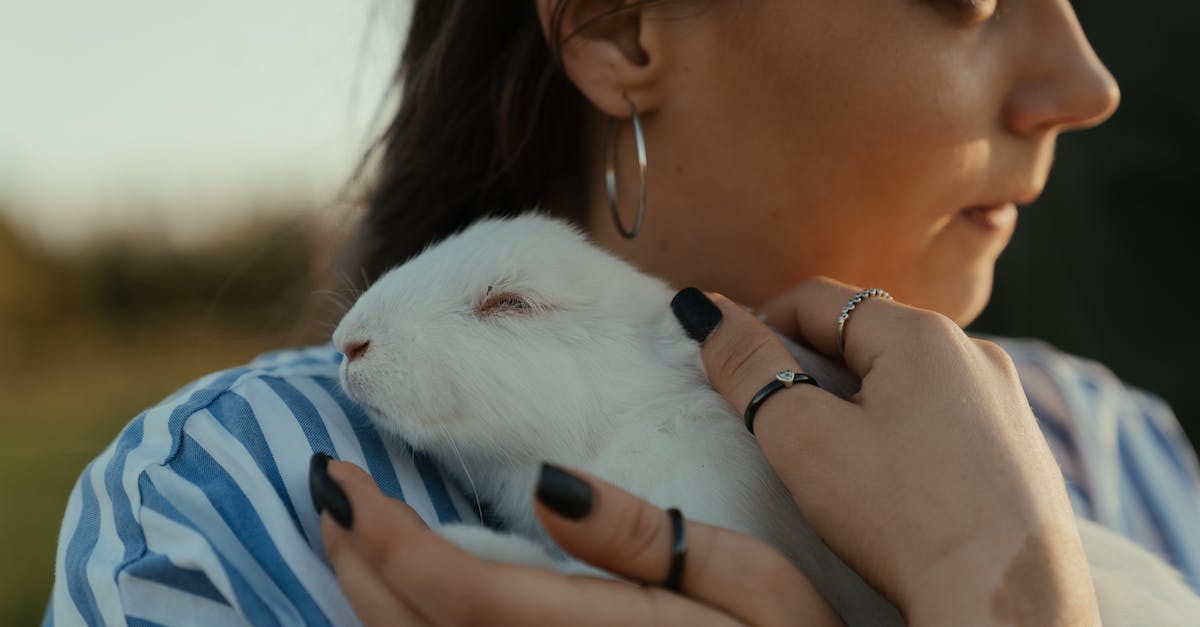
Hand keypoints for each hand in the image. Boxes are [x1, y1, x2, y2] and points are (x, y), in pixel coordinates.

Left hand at [312, 455, 843, 625]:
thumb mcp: (757, 585)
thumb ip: (650, 538)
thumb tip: (545, 484)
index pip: (458, 594)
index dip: (384, 537)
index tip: (341, 476)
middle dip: (355, 561)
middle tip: (327, 491)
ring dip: (364, 603)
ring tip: (349, 540)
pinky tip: (399, 603)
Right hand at [671, 279, 1100, 625]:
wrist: (1005, 604)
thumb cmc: (901, 518)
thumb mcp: (800, 435)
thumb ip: (746, 365)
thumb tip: (706, 310)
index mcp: (921, 333)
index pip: (815, 299)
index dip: (760, 326)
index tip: (735, 372)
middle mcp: (974, 353)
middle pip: (863, 336)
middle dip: (812, 368)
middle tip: (779, 423)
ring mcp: (1005, 401)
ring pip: (906, 378)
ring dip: (859, 401)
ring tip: (833, 460)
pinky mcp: (1020, 448)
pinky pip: (944, 416)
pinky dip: (903, 432)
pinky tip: (890, 484)